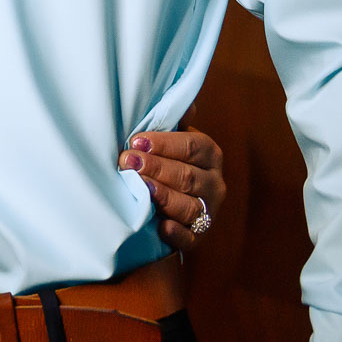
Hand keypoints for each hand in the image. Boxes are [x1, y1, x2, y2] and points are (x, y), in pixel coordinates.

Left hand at [119, 127, 225, 252]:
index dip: (164, 144)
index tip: (136, 141)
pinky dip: (176, 234)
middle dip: (155, 168)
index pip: (192, 146)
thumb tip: (187, 103)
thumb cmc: (165, 160)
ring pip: (189, 206)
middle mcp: (214, 184)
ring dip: (164, 196)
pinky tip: (161, 227)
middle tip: (127, 161)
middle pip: (187, 176)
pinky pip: (189, 238)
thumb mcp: (172, 138)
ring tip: (141, 188)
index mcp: (210, 155)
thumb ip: (175, 122)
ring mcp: (207, 212)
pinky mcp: (196, 238)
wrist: (166, 202)